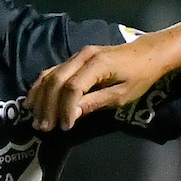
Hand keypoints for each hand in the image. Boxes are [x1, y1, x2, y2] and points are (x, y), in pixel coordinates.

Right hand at [28, 39, 163, 131]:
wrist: (147, 53)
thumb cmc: (139, 76)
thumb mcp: (122, 95)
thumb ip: (95, 103)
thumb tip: (71, 115)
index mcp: (98, 64)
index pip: (73, 87)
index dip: (65, 109)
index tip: (64, 127)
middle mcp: (83, 56)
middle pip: (56, 80)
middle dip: (48, 106)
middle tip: (43, 127)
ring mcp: (77, 55)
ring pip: (50, 75)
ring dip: (40, 98)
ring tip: (35, 118)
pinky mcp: (74, 58)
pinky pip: (52, 71)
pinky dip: (41, 87)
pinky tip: (33, 101)